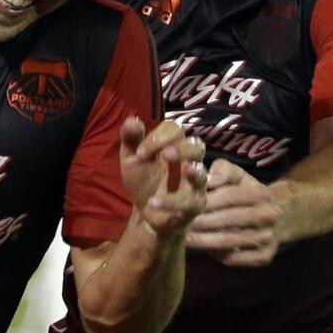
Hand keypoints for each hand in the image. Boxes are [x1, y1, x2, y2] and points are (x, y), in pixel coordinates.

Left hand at [118, 117, 207, 239]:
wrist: (145, 212)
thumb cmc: (143, 180)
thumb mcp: (130, 158)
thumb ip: (130, 139)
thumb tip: (132, 119)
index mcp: (174, 145)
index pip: (175, 130)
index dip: (159, 136)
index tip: (140, 151)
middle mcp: (189, 161)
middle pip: (197, 146)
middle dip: (181, 148)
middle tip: (164, 155)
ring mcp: (194, 184)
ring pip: (202, 173)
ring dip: (192, 171)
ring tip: (180, 171)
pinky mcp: (193, 205)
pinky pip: (189, 203)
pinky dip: (171, 202)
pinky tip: (153, 201)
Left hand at [186, 159, 279, 266]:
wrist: (279, 216)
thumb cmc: (245, 191)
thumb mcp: (236, 175)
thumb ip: (221, 171)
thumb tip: (207, 178)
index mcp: (260, 193)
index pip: (229, 196)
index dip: (203, 200)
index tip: (179, 204)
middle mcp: (267, 216)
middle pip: (226, 220)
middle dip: (199, 222)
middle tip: (175, 224)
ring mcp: (267, 238)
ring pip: (228, 241)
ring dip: (203, 241)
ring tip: (182, 238)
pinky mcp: (264, 257)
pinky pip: (234, 258)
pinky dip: (215, 254)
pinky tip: (199, 249)